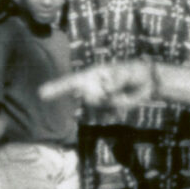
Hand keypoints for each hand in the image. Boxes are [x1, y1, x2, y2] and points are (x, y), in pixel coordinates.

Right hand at [41, 60, 155, 109]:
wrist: (148, 83)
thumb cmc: (135, 71)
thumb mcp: (127, 72)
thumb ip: (116, 79)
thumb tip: (106, 89)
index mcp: (92, 75)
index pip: (71, 82)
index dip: (56, 88)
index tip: (41, 94)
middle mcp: (92, 88)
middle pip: (89, 101)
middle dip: (102, 101)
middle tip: (118, 90)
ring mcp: (99, 101)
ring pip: (99, 111)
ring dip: (112, 107)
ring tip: (125, 95)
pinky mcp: (108, 111)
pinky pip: (108, 116)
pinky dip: (117, 112)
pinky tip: (125, 103)